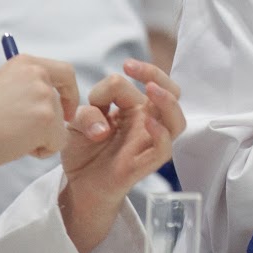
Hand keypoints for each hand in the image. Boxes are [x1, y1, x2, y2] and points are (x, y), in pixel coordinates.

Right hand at [0, 55, 78, 170]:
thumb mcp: (2, 88)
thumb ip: (26, 88)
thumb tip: (50, 104)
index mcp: (25, 63)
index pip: (65, 72)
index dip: (70, 93)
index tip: (65, 111)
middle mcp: (38, 75)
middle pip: (63, 103)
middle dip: (49, 123)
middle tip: (21, 133)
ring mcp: (44, 96)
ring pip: (60, 126)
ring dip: (41, 138)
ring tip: (11, 138)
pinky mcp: (47, 120)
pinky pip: (58, 143)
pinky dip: (42, 151)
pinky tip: (16, 147)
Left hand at [57, 61, 184, 252]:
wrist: (78, 186)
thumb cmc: (84, 151)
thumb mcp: (76, 124)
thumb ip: (88, 112)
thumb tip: (103, 118)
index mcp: (134, 108)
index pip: (138, 83)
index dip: (118, 81)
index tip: (106, 83)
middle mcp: (147, 122)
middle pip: (171, 93)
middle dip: (156, 74)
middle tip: (132, 66)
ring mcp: (148, 143)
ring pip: (176, 121)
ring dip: (168, 102)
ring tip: (152, 89)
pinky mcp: (144, 164)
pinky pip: (164, 149)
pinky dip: (161, 134)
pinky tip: (150, 123)